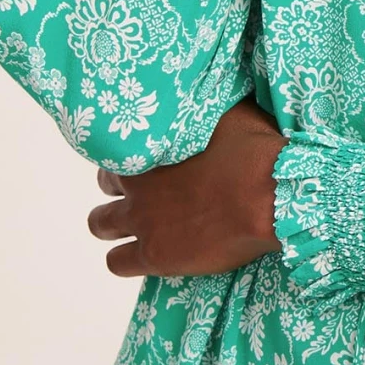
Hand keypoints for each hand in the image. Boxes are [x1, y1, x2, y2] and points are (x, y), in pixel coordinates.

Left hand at [86, 96, 287, 278]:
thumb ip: (202, 115)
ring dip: (112, 226)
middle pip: (104, 188)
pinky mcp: (154, 256)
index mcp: (148, 148)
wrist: (266, 196)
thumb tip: (205, 102)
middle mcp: (135, 185)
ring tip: (137, 227)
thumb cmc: (252, 150)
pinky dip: (124, 258)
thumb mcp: (226, 115)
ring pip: (99, 226)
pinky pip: (116, 263)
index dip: (132, 161)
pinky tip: (145, 254)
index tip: (150, 166)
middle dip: (119, 193)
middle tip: (146, 197)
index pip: (115, 153)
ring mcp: (142, 223)